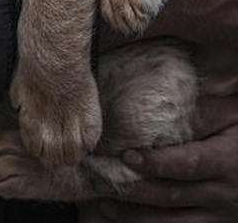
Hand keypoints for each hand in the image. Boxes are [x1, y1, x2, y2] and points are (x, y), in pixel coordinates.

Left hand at [96, 95, 237, 222]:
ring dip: (136, 217)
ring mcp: (220, 216)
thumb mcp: (232, 116)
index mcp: (225, 161)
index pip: (187, 165)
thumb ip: (200, 114)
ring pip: (173, 222)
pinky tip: (127, 221)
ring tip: (104, 206)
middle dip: (133, 190)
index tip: (127, 156)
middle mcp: (222, 194)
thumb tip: (160, 111)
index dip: (157, 163)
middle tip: (99, 180)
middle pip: (172, 196)